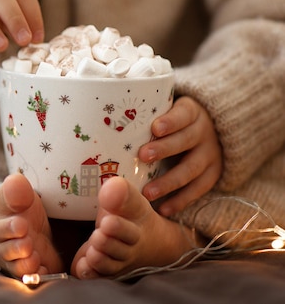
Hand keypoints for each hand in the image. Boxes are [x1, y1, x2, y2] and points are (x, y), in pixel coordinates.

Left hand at [139, 96, 222, 216]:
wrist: (212, 130)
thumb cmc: (175, 121)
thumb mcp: (168, 110)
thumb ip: (147, 114)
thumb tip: (107, 120)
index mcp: (191, 112)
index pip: (183, 114)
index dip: (171, 121)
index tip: (154, 128)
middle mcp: (204, 132)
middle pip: (186, 140)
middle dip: (164, 149)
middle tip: (142, 156)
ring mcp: (210, 154)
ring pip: (192, 168)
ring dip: (169, 182)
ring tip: (148, 193)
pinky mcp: (213, 174)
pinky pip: (198, 189)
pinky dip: (181, 200)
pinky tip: (164, 210)